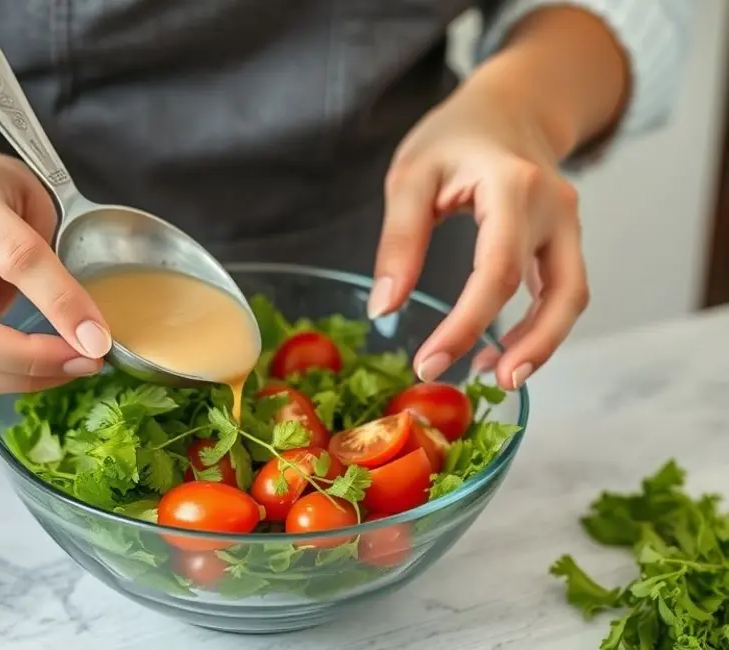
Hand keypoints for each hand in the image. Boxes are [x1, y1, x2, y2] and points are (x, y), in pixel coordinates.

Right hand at [0, 151, 110, 395]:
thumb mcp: (34, 199)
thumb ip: (51, 257)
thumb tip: (70, 331)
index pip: (16, 260)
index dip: (61, 305)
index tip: (98, 340)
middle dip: (29, 363)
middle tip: (84, 364)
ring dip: (11, 382)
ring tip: (60, 369)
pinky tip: (22, 369)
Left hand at [369, 74, 589, 391]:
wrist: (508, 106)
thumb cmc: (455, 136)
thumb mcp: (410, 176)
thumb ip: (399, 241)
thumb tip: (384, 310)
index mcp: (514, 187)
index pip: (496, 272)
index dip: (466, 325)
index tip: (428, 362)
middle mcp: (554, 208)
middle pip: (562, 292)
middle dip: (528, 348)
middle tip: (485, 385)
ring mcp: (568, 224)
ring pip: (572, 297)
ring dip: (541, 345)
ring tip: (491, 376)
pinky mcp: (565, 240)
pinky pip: (563, 291)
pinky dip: (539, 326)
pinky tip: (500, 350)